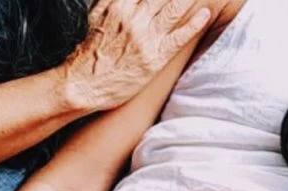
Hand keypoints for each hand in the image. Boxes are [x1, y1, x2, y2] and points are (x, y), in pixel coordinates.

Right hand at [63, 0, 212, 111]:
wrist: (83, 84)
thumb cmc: (88, 53)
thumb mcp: (95, 16)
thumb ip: (111, 1)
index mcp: (119, 5)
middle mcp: (134, 17)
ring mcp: (145, 38)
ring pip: (173, 9)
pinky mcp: (154, 58)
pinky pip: (178, 37)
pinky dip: (194, 24)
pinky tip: (205, 14)